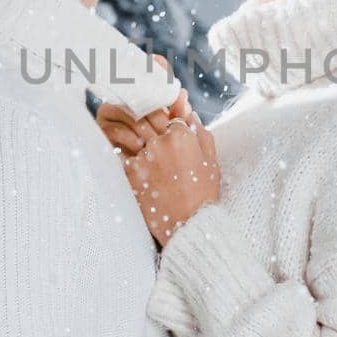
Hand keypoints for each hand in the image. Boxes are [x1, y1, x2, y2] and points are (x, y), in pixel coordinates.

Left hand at [97, 104, 218, 245]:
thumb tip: (189, 113)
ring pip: (135, 138)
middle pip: (149, 122)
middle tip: (157, 143)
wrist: (188, 223)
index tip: (170, 135)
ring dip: (140, 144)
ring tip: (151, 160)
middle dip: (152, 130)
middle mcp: (159, 142)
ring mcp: (142, 156)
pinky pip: (125, 157)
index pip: (170, 117)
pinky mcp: (130, 172)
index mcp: (181, 135)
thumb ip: (199, 131)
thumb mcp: (210, 159)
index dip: (170, 126)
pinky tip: (143, 173)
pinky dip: (131, 161)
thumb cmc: (203, 192)